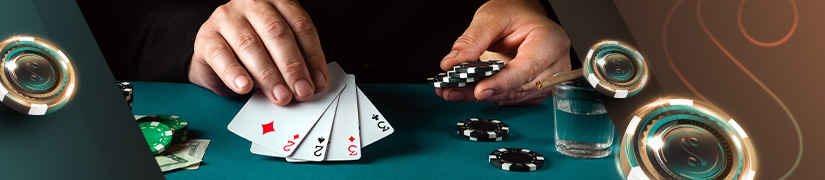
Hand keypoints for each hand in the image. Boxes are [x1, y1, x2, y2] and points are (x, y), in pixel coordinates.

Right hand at [188, 0, 328, 105]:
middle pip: (277, 33)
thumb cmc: (254, 50)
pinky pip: (221, 55)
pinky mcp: (206, 36)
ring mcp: (227, 18)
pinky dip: (234, 73)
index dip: (312, 55)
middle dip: (292, 66)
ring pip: (250, 44)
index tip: (318, 82)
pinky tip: (245, 87)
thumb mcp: (279, 50)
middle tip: (301, 91)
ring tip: (280, 95)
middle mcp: (252, 4)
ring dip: (268, 75)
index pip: (300, 25)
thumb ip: (297, 60)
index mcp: (277, 2)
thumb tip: (314, 83)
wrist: (215, 54)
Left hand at [436, 0, 570, 105]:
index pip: (527, 69)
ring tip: (453, 91)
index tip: (479, 91)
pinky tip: (468, 91)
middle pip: (519, 88)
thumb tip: (452, 63)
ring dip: (482, 97)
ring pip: (513, 98)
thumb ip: (473, 40)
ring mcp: (547, 81)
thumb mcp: (492, 17)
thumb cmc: (516, 14)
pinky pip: (511, 99)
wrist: (523, 19)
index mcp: (550, 42)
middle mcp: (554, 65)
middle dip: (485, 93)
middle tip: (453, 91)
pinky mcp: (535, 90)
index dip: (502, 83)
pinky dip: (489, 97)